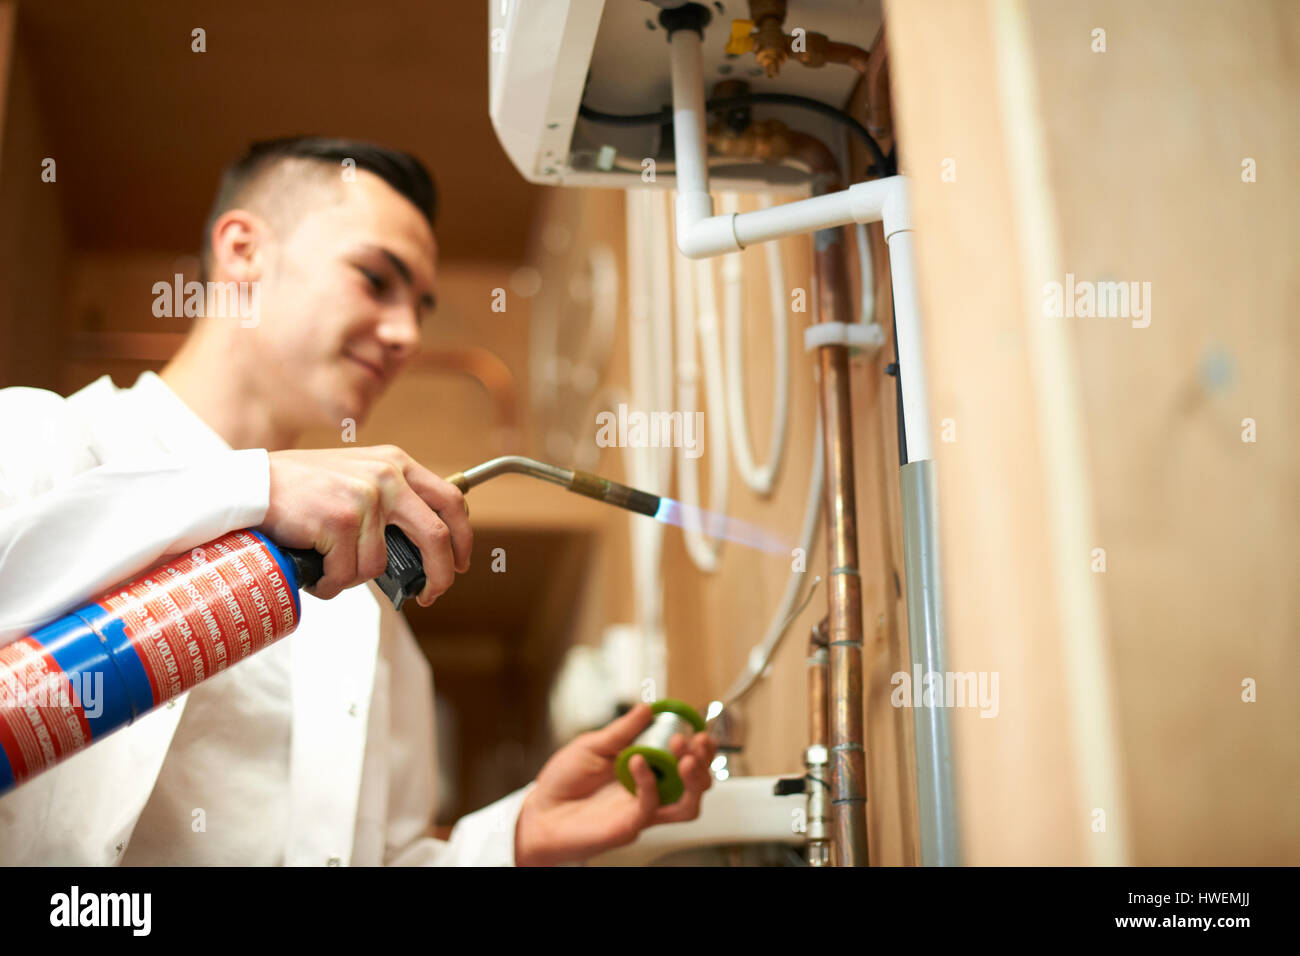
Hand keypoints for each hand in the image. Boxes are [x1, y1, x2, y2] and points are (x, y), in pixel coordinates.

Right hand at [259, 445, 469, 604]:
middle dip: (440, 575)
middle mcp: (387, 476)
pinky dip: (329, 582)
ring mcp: (365, 498)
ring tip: (328, 566)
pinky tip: (314, 567)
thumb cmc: (300, 488)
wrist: (250, 486)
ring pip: (378, 565)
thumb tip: (422, 549)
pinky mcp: (341, 521)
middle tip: (432, 594)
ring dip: (351, 578)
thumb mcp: (357, 476)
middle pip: (436, 536)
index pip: (450, 500)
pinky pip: (347, 573)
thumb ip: (390, 499)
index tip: (459, 562)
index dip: (463, 537)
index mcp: (396, 462)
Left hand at [513, 703, 717, 865]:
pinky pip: (650, 805)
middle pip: (697, 782)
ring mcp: (642, 810)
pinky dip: (649, 781)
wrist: (538, 813)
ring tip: (687, 757)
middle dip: (705, 760)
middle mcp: (649, 791)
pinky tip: (639, 762)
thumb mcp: (592, 745)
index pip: (683, 758)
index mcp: (644, 769)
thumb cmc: (562, 783)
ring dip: (695, 779)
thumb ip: (622, 731)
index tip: (696, 724)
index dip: (696, 744)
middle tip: (698, 741)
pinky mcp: (630, 825)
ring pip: (688, 804)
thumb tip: (646, 708)